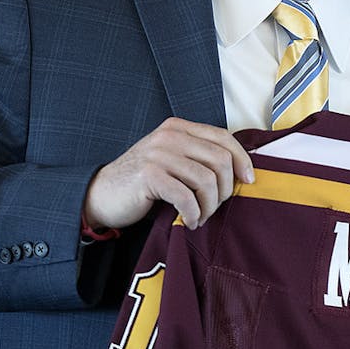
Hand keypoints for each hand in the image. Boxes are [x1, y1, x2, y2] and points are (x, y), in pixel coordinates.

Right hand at [82, 117, 254, 229]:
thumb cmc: (143, 182)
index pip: (223, 137)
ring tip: (201, 216)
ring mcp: (158, 154)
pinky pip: (187, 197)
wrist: (101, 194)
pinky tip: (190, 221)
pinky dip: (194, 213)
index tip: (248, 180)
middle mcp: (169, 135)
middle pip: (220, 160)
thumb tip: (241, 170)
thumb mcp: (172, 159)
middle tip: (215, 206)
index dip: (242, 159)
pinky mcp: (149, 175)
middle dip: (225, 188)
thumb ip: (199, 156)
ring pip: (207, 180)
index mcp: (178, 127)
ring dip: (210, 206)